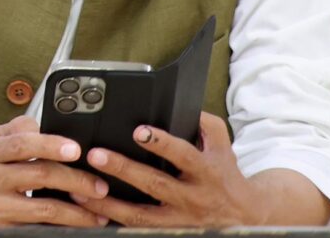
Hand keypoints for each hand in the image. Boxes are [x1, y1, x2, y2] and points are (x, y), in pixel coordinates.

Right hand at [0, 115, 110, 227]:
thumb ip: (17, 130)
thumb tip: (42, 126)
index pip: (21, 143)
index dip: (50, 145)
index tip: (76, 149)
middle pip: (39, 175)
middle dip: (76, 181)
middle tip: (100, 186)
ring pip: (45, 208)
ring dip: (78, 212)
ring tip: (98, 213)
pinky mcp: (2, 230)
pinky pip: (40, 230)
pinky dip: (64, 229)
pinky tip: (79, 227)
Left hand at [79, 114, 260, 227]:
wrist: (247, 217)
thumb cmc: (224, 175)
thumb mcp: (223, 147)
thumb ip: (205, 124)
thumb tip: (182, 105)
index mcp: (206, 171)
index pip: (183, 155)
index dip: (162, 143)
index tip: (139, 131)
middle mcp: (193, 197)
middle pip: (156, 184)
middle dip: (124, 169)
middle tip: (95, 155)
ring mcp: (180, 220)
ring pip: (142, 216)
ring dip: (110, 204)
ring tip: (81, 189)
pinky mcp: (169, 233)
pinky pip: (138, 230)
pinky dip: (114, 222)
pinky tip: (91, 213)